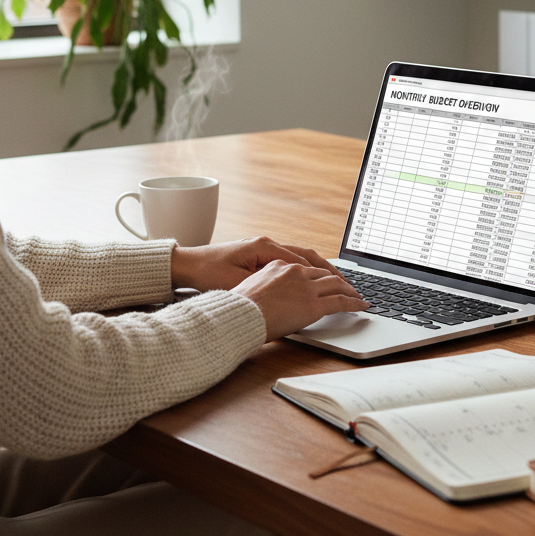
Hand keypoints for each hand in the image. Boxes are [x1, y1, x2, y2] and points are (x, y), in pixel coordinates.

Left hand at [171, 236, 344, 291]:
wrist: (186, 265)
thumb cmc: (208, 274)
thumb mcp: (237, 284)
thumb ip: (266, 286)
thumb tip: (292, 292)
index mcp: (264, 247)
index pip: (304, 261)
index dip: (325, 276)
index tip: (342, 288)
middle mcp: (267, 243)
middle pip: (307, 254)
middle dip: (329, 270)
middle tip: (348, 285)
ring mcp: (263, 247)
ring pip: (300, 255)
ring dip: (319, 268)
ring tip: (338, 282)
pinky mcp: (258, 254)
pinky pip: (290, 258)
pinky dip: (306, 268)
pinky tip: (313, 279)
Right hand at [233, 260, 368, 340]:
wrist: (238, 316)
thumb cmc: (238, 308)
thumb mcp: (250, 288)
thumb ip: (266, 287)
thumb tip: (270, 296)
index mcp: (279, 265)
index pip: (306, 268)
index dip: (319, 275)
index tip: (324, 280)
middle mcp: (295, 272)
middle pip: (324, 274)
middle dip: (337, 281)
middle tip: (347, 287)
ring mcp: (306, 287)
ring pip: (336, 285)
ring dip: (349, 290)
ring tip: (357, 296)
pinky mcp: (314, 305)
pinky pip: (341, 301)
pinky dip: (354, 303)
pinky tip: (362, 306)